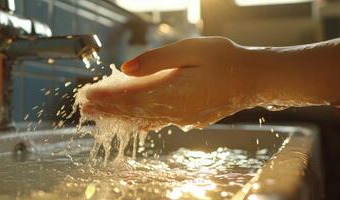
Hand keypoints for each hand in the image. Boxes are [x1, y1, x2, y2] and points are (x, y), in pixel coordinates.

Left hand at [80, 37, 255, 129]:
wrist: (254, 78)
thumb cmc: (225, 60)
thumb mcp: (191, 50)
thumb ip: (156, 60)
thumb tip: (126, 70)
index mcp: (172, 93)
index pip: (130, 97)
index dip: (107, 97)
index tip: (87, 95)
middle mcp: (175, 111)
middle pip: (133, 111)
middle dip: (107, 108)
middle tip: (85, 107)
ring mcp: (182, 117)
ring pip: (143, 118)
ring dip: (120, 115)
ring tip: (100, 114)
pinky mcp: (189, 117)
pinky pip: (159, 120)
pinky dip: (140, 120)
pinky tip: (133, 123)